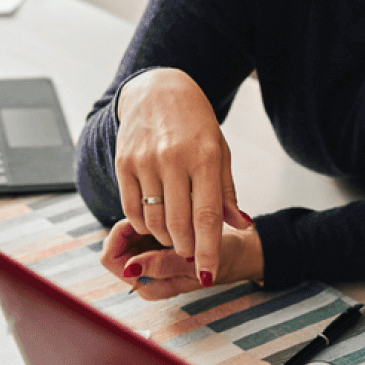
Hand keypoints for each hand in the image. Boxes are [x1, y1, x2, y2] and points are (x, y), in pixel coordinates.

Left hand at [101, 217, 261, 299]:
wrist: (240, 253)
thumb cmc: (222, 259)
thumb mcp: (194, 262)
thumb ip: (162, 265)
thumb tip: (130, 266)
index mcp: (150, 286)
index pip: (112, 259)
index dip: (119, 237)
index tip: (139, 222)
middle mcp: (144, 276)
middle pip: (114, 247)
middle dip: (128, 228)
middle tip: (151, 212)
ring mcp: (149, 262)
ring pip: (125, 237)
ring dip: (139, 221)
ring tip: (162, 212)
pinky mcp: (156, 248)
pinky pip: (139, 230)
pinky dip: (147, 218)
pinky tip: (165, 212)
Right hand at [113, 68, 253, 286]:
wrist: (158, 90)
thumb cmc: (195, 125)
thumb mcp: (220, 153)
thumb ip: (226, 193)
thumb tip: (241, 225)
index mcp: (205, 157)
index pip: (207, 215)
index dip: (207, 249)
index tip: (208, 274)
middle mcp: (174, 158)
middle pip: (178, 223)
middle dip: (186, 248)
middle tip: (191, 254)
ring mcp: (145, 160)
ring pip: (154, 220)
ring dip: (165, 238)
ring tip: (174, 236)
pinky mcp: (123, 162)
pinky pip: (130, 208)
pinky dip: (143, 224)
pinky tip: (154, 222)